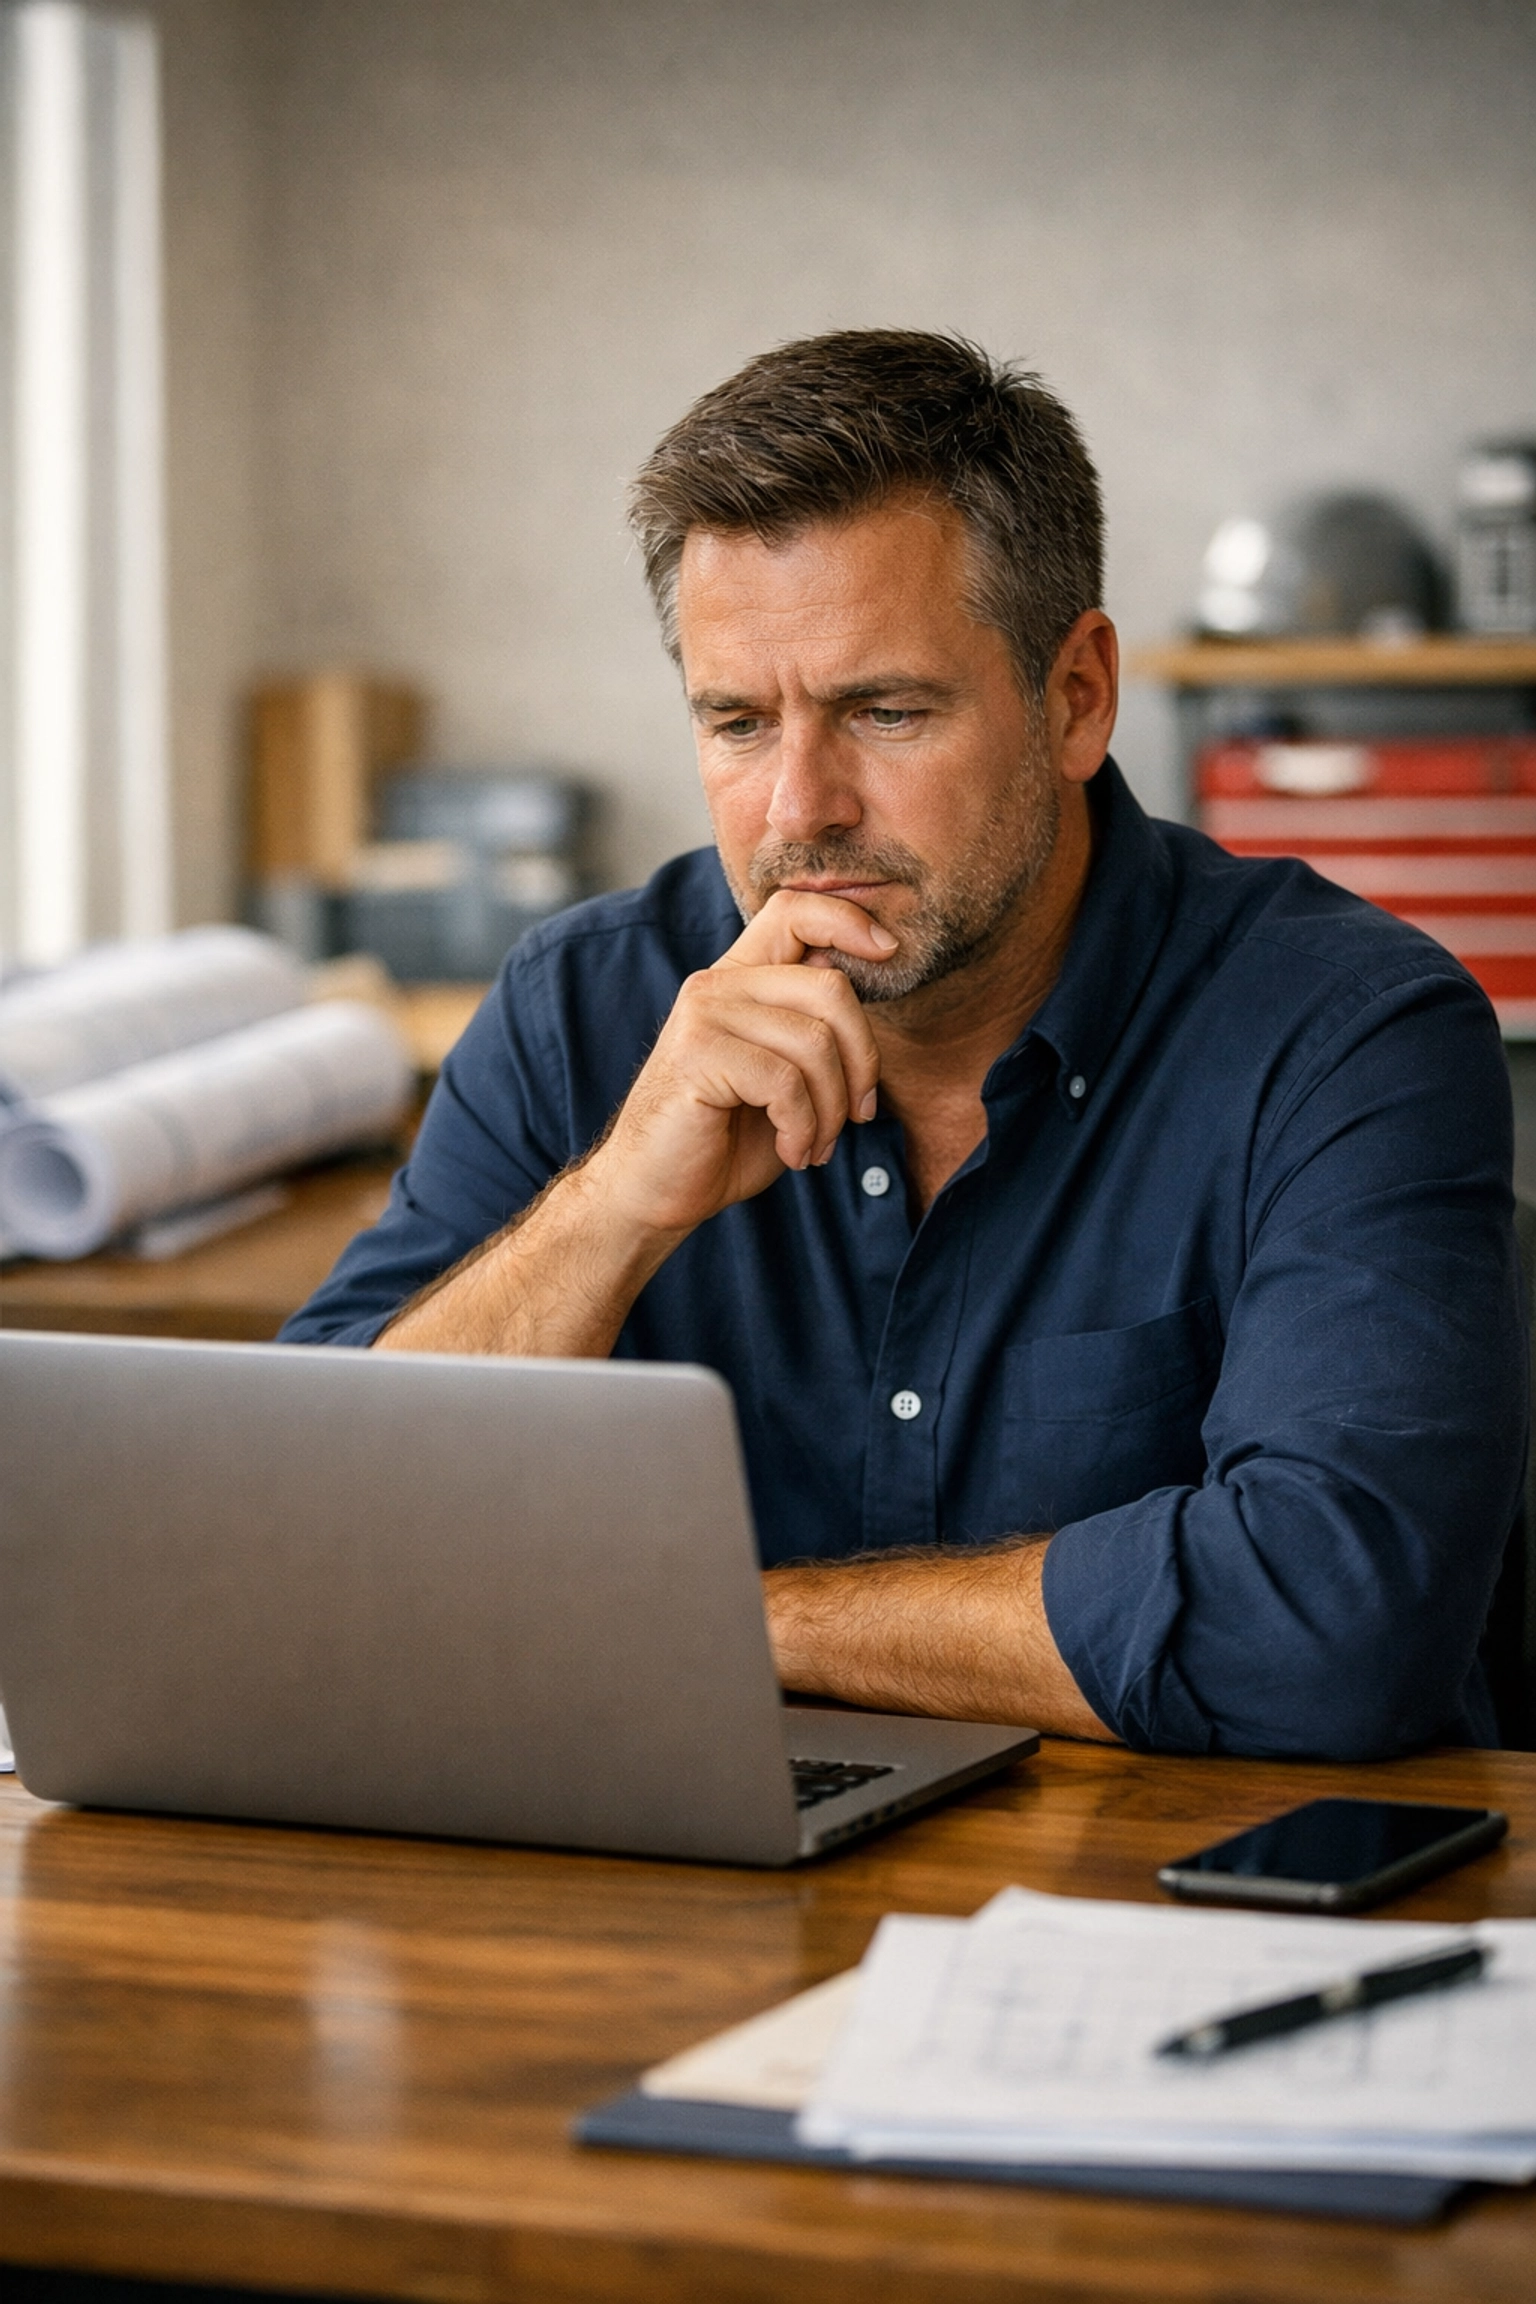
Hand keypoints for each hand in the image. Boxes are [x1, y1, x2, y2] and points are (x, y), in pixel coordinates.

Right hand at [587, 891, 894, 1238]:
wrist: (652, 1191)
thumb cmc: (724, 1138)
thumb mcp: (783, 1076)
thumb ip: (814, 1030)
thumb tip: (873, 993)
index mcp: (738, 979)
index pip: (794, 910)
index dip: (849, 919)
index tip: (889, 949)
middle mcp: (717, 985)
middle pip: (829, 987)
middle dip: (863, 1061)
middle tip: (855, 1115)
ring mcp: (704, 1016)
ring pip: (815, 1043)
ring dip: (831, 1110)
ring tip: (815, 1145)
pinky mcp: (698, 1056)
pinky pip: (786, 1083)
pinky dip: (804, 1129)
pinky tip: (793, 1152)